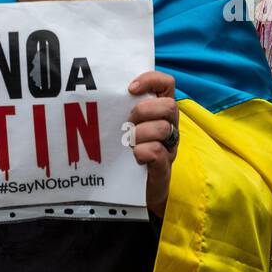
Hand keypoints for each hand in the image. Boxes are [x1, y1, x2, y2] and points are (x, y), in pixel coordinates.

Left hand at [127, 70, 177, 217]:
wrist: (135, 191)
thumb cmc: (127, 152)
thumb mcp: (125, 126)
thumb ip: (121, 109)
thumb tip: (102, 93)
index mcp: (160, 112)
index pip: (166, 84)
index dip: (151, 80)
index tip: (130, 88)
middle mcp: (169, 126)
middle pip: (168, 105)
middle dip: (144, 111)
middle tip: (127, 123)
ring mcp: (169, 147)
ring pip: (164, 128)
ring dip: (141, 133)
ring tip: (128, 143)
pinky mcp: (163, 167)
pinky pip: (159, 152)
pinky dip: (144, 151)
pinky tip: (134, 155)